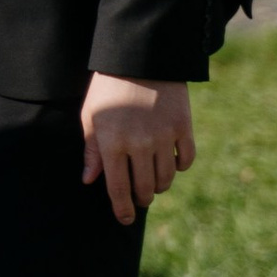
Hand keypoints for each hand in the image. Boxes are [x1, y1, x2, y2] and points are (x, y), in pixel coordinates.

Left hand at [79, 71, 195, 225]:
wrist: (140, 56)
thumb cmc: (107, 87)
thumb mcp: (90, 116)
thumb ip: (92, 150)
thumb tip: (90, 181)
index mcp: (112, 143)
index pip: (118, 189)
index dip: (122, 209)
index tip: (125, 220)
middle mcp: (139, 144)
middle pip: (145, 188)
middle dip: (141, 198)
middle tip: (139, 197)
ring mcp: (164, 136)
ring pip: (166, 178)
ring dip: (159, 185)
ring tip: (153, 182)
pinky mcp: (183, 126)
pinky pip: (186, 159)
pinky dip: (179, 167)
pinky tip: (171, 163)